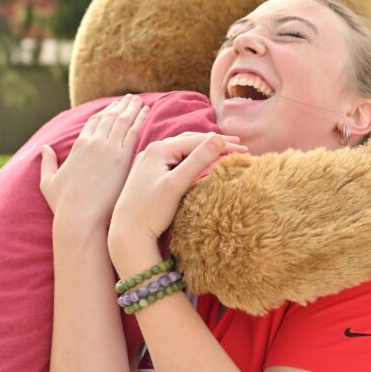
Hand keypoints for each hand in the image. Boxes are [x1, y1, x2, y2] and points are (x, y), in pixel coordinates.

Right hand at [39, 95, 147, 226]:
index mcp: (78, 145)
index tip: (112, 107)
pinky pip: (134, 131)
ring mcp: (109, 149)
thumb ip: (47, 162)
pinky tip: (146, 111)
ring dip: (132, 108)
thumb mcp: (49, 181)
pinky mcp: (123, 158)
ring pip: (123, 120)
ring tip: (139, 101)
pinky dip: (140, 119)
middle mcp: (94, 143)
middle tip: (130, 98)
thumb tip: (44, 148)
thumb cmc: (64, 205)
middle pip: (109, 117)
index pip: (93, 122)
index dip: (104, 113)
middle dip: (120, 106)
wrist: (81, 218)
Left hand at [108, 132, 246, 263]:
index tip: (244, 148)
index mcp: (159, 149)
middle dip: (214, 142)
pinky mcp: (148, 173)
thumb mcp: (176, 185)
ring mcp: (148, 161)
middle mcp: (152, 150)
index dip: (222, 144)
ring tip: (222, 148)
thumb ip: (198, 160)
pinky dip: (190, 157)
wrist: (126, 232)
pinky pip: (174, 158)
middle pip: (189, 141)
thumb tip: (219, 138)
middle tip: (238, 143)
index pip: (197, 141)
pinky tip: (198, 160)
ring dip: (202, 148)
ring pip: (181, 149)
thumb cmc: (150, 211)